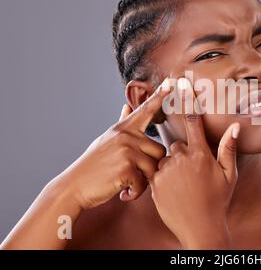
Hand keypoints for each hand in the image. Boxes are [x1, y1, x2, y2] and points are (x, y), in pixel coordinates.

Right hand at [53, 78, 171, 209]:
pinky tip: (123, 193)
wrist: (74, 185)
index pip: (145, 110)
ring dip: (143, 181)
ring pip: (154, 168)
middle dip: (151, 167)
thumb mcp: (107, 140)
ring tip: (127, 184)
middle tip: (134, 175)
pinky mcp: (126, 168)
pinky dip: (135, 193)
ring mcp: (126, 151)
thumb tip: (126, 106)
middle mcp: (126, 136)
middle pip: (159, 151)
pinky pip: (143, 183)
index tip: (171, 82)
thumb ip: (122, 124)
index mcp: (124, 129)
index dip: (159, 96)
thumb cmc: (94, 164)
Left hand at [149, 78, 239, 248]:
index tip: (179, 83)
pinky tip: (175, 190)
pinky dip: (164, 175)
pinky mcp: (154, 181)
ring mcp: (166, 170)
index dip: (186, 99)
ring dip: (174, 166)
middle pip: (178, 143)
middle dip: (185, 154)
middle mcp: (181, 158)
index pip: (192, 120)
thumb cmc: (218, 201)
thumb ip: (228, 148)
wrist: (199, 228)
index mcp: (201, 154)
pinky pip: (157, 169)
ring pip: (167, 156)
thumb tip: (235, 127)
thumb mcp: (229, 175)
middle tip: (194, 174)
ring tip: (185, 185)